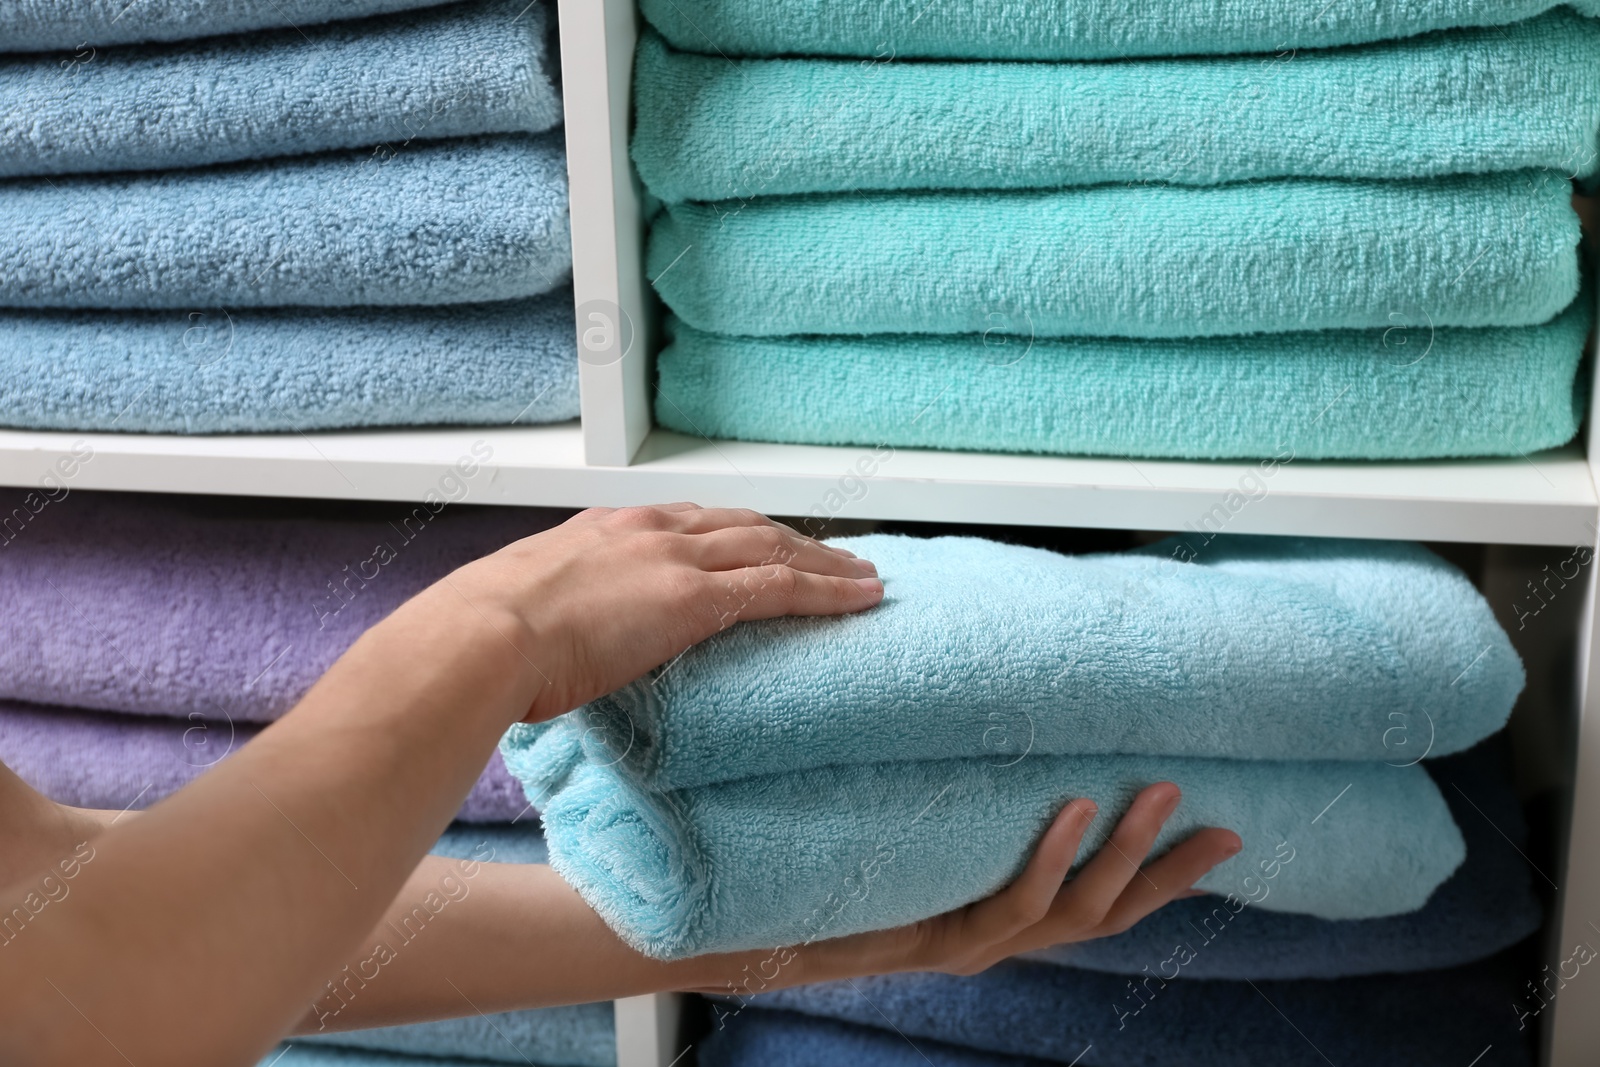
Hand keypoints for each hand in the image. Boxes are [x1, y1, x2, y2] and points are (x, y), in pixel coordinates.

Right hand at [445, 504, 883, 723]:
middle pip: (746, 526)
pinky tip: (862, 599)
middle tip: (836, 555)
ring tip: (865, 577)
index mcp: (610, 528)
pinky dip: (828, 592)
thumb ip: (560, 609)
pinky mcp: (696, 598)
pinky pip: (780, 589)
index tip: (765, 543)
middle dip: (795, 540)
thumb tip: (556, 639)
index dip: (739, 532)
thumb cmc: (485, 632)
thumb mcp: (527, 604)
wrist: (484, 633)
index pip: (695, 522)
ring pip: (774, 549)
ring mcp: (677, 559)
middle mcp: (652, 530)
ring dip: (826, 562)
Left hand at [686, 783, 1239, 992]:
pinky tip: (1068, 814)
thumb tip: (988, 712)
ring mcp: (964, 946)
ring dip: (1119, 856)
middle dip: (1166, 875)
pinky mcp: (928, 942)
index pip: (1102, 898)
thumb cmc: (827, 869)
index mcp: (995, 911)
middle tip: (1220, 828)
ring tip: (1153, 797)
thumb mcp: (907, 826)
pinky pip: (1003, 908)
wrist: (744, 921)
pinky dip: (1044, 859)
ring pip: (1068, 913)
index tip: (1224, 835)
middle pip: (1106, 917)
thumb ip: (954, 794)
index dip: (1165, 874)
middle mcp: (991, 937)